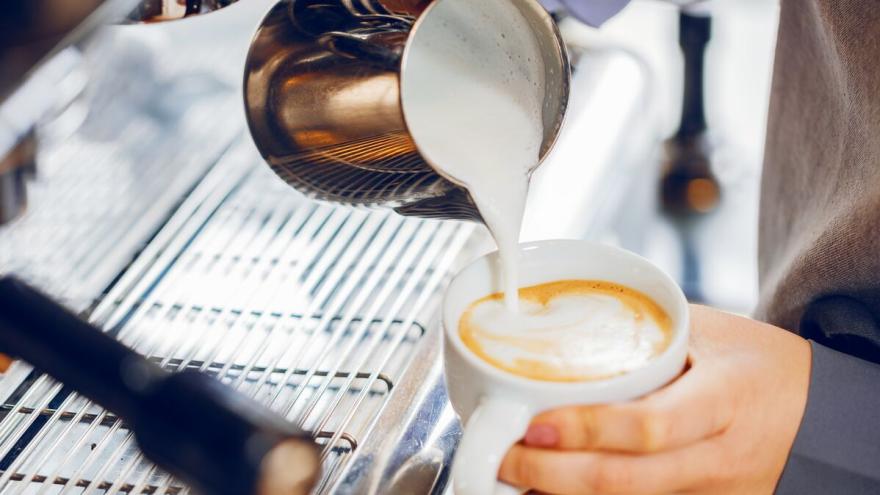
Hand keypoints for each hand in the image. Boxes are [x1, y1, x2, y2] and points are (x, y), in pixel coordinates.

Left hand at [498, 304, 811, 494]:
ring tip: (517, 474)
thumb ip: (648, 330)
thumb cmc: (761, 367)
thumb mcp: (714, 332)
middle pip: (627, 482)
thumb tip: (570, 316)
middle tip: (505, 459)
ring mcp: (713, 494)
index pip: (650, 426)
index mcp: (723, 401)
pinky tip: (556, 489)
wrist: (818, 416)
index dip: (588, 430)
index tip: (535, 425)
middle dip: (553, 478)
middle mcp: (718, 459)